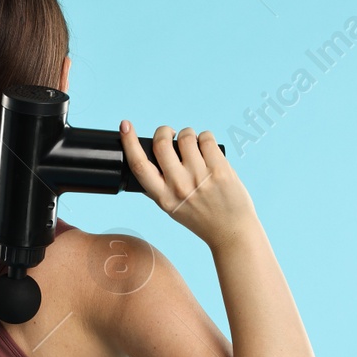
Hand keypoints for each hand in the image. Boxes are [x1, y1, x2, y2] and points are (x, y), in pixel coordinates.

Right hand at [119, 120, 257, 249]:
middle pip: (161, 144)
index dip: (129, 142)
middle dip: (164, 131)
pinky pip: (206, 138)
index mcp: (163, 197)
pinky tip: (207, 148)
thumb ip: (159, 187)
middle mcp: (179, 186)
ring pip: (186, 136)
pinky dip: (205, 138)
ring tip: (194, 145)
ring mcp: (200, 177)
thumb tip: (147, 163)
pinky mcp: (220, 169)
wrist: (231, 231)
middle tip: (170, 133)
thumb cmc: (201, 217)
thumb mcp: (172, 207)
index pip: (139, 165)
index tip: (125, 125)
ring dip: (188, 134)